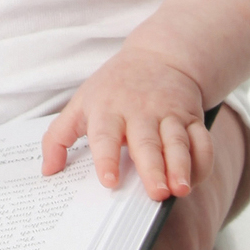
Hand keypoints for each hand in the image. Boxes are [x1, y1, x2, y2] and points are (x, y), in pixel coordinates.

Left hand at [41, 47, 212, 200]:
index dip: (107, 159)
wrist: (159, 56)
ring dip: (181, 166)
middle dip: (152, 168)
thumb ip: (58, 137)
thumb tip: (48, 172)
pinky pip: (201, 140)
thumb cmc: (113, 89)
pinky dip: (201, 160)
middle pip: (146, 142)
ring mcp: (168, 114)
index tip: (109, 182)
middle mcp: (140, 112)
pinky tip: (195, 179)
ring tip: (181, 189)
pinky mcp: (191, 117)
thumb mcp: (80, 103)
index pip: (105, 136)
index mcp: (107, 110)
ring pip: (176, 142)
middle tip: (156, 193)